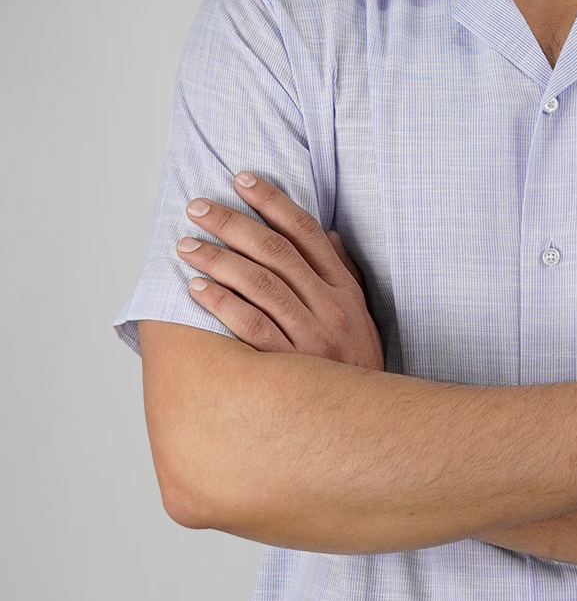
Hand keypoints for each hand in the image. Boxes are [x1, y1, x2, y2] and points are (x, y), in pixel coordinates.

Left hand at [176, 174, 384, 369]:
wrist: (365, 422)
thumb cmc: (353, 365)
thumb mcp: (359, 315)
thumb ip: (343, 273)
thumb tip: (326, 235)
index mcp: (344, 289)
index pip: (305, 232)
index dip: (272, 201)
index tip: (242, 179)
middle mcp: (329, 306)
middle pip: (275, 251)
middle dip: (233, 223)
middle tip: (197, 207)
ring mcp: (310, 335)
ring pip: (259, 283)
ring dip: (218, 258)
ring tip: (186, 245)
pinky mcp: (289, 364)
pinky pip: (250, 325)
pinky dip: (222, 302)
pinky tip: (197, 288)